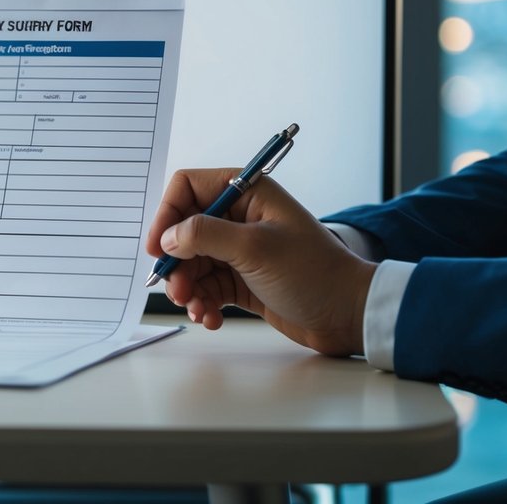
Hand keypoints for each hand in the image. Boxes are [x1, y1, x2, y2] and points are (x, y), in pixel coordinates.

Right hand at [146, 168, 376, 356]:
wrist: (348, 315)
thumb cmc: (313, 272)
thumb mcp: (255, 248)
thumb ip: (205, 236)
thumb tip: (169, 238)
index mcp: (247, 193)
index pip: (188, 187)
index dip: (167, 214)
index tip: (159, 248)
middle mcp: (240, 217)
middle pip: (184, 230)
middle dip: (177, 262)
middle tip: (177, 289)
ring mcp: (240, 250)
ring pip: (192, 263)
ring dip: (188, 288)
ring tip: (197, 309)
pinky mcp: (242, 279)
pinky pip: (207, 287)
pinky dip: (203, 303)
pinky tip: (211, 318)